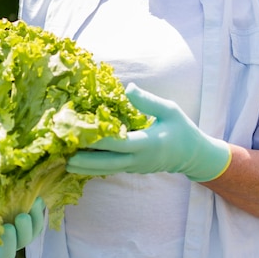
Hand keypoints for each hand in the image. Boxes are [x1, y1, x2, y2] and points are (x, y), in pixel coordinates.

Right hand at [0, 197, 44, 257]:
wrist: (12, 189)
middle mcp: (5, 243)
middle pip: (6, 256)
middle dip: (8, 244)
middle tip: (8, 228)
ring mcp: (21, 238)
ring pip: (25, 241)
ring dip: (24, 230)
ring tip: (23, 216)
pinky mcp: (35, 228)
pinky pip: (37, 226)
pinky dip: (36, 215)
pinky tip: (35, 202)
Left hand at [66, 83, 231, 182]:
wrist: (193, 155)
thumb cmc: (182, 129)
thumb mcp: (169, 110)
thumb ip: (148, 101)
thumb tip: (127, 88)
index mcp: (148, 143)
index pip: (119, 143)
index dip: (99, 140)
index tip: (81, 135)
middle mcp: (139, 159)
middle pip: (108, 162)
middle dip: (86, 160)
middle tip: (65, 156)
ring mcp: (135, 167)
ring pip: (108, 169)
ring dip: (87, 166)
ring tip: (66, 163)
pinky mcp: (133, 169)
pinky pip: (112, 168)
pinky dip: (96, 167)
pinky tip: (81, 163)